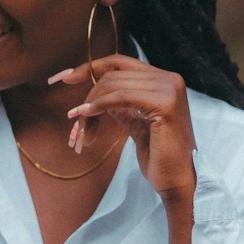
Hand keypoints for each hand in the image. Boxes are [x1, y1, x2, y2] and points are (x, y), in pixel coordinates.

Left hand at [50, 54, 195, 201]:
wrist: (177, 180)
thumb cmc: (158, 155)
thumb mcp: (136, 122)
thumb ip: (121, 104)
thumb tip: (95, 94)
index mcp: (164, 80)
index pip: (120, 62)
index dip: (91, 67)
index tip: (66, 78)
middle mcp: (169, 78)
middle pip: (113, 73)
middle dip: (89, 94)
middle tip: (74, 117)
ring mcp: (169, 88)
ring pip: (114, 84)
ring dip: (90, 104)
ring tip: (80, 126)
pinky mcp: (164, 103)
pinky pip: (121, 97)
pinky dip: (99, 105)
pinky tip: (86, 115)